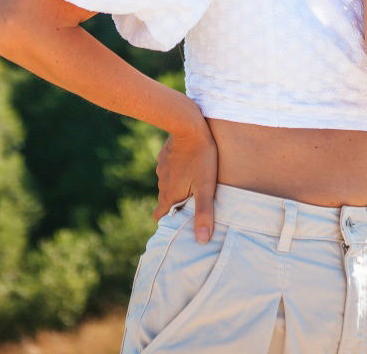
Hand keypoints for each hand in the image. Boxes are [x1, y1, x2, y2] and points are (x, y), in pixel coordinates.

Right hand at [152, 124, 217, 243]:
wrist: (188, 125)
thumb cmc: (201, 157)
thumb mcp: (206, 187)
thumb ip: (204, 213)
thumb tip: (202, 241)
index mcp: (169, 195)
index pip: (160, 216)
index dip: (168, 223)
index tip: (179, 225)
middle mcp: (162, 184)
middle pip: (166, 201)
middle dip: (176, 206)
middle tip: (192, 206)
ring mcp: (162, 168)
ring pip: (168, 184)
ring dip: (177, 188)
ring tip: (194, 186)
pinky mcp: (165, 155)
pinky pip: (170, 169)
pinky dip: (177, 172)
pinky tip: (189, 167)